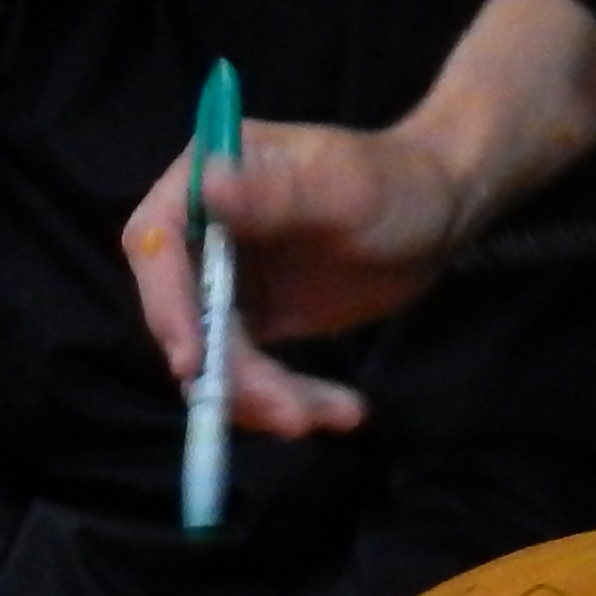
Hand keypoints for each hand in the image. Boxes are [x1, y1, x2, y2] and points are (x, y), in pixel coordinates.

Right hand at [122, 123, 453, 435]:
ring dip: (263, 400)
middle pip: (184, 318)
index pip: (154, 244)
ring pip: (216, 360)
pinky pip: (249, 375)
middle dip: (230, 375)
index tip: (193, 362)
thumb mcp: (343, 187)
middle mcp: (202, 232)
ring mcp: (224, 281)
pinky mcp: (250, 322)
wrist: (441, 212)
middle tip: (287, 415)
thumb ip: (275, 192)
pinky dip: (289, 399)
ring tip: (326, 416)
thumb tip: (209, 184)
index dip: (166, 307)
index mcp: (205, 179)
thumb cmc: (397, 183)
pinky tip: (340, 410)